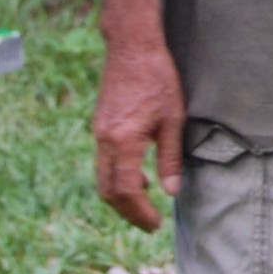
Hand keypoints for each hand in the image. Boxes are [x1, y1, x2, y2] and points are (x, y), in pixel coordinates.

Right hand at [93, 41, 185, 231]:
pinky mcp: (100, 127)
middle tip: (149, 223)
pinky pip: (105, 162)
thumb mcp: (173, 118)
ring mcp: (99, 134)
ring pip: (104, 178)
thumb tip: (171, 191)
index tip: (155, 224)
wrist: (132, 49)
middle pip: (109, 191)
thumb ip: (170, 157)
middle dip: (128, 211)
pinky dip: (119, 177)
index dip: (140, 212)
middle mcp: (105, 141)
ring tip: (145, 206)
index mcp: (123, 141)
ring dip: (122, 196)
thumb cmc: (159, 79)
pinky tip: (140, 177)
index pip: (128, 190)